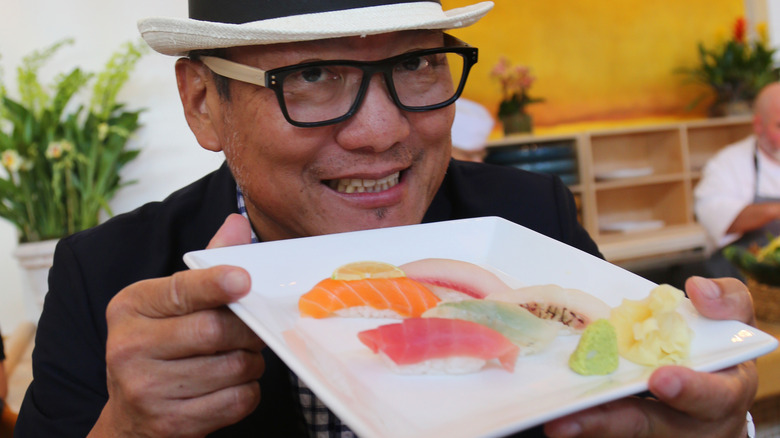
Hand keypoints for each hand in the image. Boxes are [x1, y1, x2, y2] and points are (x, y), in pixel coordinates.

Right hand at [89, 214, 264, 436]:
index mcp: (130, 307)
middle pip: (215, 330)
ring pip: (234, 366)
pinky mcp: (171, 423)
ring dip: (251, 362)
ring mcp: (146, 389)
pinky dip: (247, 391)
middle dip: (248, 329)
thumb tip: (238, 223)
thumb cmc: (159, 349)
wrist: (133, 420)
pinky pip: (237, 400)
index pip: (181, 290)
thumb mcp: (169, 304)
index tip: (244, 280)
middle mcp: (129, 347)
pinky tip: (231, 385)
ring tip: (238, 358)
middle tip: (254, 329)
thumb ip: (205, 267)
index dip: (216, 284)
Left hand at [544, 276, 757, 437]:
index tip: (660, 379)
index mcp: (724, 394)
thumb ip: (726, 302)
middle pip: (651, 426)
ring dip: (588, 428)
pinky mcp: (633, 435)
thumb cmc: (717, 353)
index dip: (689, 390)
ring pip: (624, 434)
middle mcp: (691, 425)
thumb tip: (698, 289)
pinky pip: (607, 433)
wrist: (710, 393)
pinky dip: (583, 427)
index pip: (713, 396)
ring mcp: (659, 434)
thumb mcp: (732, 324)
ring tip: (556, 423)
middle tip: (570, 419)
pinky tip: (556, 420)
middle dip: (613, 422)